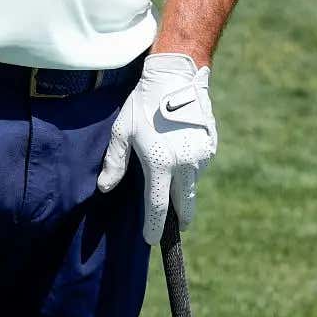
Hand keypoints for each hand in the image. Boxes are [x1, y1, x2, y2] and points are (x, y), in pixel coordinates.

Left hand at [97, 53, 216, 245]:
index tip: (151, 239)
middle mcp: (185, 165)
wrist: (176, 77)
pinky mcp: (211, 146)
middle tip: (174, 225)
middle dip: (179, 218)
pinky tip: (181, 154)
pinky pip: (201, 167)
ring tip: (171, 176)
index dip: (154, 227)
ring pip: (193, 184)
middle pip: (184, 205)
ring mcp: (201, 156)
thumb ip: (115, 163)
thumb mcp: (122, 131)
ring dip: (184, 188)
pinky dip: (191, 169)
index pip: (158, 207)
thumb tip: (104, 188)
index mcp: (160, 164)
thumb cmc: (143, 103)